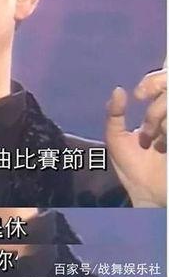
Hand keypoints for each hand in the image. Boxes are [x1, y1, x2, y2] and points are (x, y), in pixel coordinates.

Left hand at [105, 63, 166, 206]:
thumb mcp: (116, 137)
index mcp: (159, 114)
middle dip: (158, 106)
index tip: (140, 94)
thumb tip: (118, 90)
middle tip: (148, 124)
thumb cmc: (131, 167)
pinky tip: (164, 143)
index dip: (155, 81)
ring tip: (156, 139)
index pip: (164, 83)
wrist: (147, 194)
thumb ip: (114, 113)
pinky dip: (166, 128)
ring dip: (162, 118)